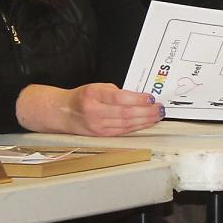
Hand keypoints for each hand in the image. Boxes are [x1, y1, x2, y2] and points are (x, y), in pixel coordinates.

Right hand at [16, 83, 163, 135]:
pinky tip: (146, 123)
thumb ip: (115, 91)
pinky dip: (137, 127)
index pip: (119, 98)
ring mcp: (98, 126)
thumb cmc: (82, 97)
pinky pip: (123, 131)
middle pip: (125, 114)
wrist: (63, 113)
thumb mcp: (96, 87)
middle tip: (159, 108)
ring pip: (126, 125)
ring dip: (145, 121)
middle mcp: (94, 112)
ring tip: (157, 116)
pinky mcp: (102, 135)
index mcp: (93, 96)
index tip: (150, 97)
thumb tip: (138, 98)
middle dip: (146, 112)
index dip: (137, 99)